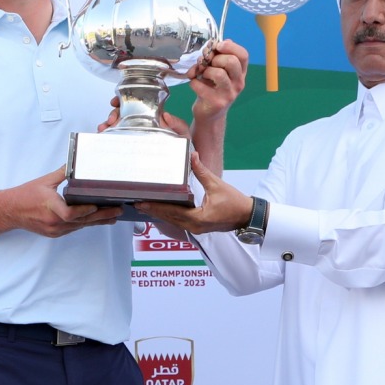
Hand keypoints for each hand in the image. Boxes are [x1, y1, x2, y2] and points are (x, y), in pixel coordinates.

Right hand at [14, 167, 122, 236]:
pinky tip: (96, 220)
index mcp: (50, 207)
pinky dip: (85, 223)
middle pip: (82, 221)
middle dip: (102, 216)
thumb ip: (63, 172)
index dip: (85, 211)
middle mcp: (53, 222)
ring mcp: (54, 230)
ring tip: (113, 216)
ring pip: (80, 226)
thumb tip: (76, 162)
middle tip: (117, 211)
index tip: (98, 206)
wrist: (10, 211)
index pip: (71, 213)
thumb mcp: (45, 181)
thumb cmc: (25, 195)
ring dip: (96, 221)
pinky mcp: (54, 233)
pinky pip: (73, 228)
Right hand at [97, 95, 189, 135]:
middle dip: (112, 114)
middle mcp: (141, 121)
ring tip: (103, 128)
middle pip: (123, 113)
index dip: (123, 99)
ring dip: (108, 124)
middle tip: (110, 120)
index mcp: (152, 114)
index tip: (115, 102)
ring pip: (118, 124)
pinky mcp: (133, 142)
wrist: (180, 160)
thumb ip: (177, 123)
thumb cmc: (182, 143)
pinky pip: (119, 137)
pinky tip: (104, 136)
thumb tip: (166, 116)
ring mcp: (136, 131)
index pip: (135, 103)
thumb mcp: (182, 132)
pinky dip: (109, 135)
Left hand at [135, 153, 251, 234]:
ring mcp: (196, 229)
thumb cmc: (235, 202)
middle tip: (137, 204)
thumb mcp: (217, 185)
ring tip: (145, 207)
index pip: (172, 212)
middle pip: (169, 218)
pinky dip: (170, 216)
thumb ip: (202, 171)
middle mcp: (194, 226)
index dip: (156, 207)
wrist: (247, 216)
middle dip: (153, 210)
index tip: (142, 203)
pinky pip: (180, 222)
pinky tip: (162, 211)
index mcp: (198, 218)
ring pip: (173, 222)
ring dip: (160, 214)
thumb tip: (193, 155)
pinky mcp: (198, 227)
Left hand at [189, 39, 247, 123]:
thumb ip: (221, 57)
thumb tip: (222, 41)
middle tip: (208, 63)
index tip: (217, 46)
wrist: (210, 114)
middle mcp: (238, 83)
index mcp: (240, 73)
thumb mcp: (220, 72)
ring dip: (205, 70)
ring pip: (218, 73)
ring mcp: (229, 94)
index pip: (243, 55)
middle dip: (215, 58)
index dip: (230, 47)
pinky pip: (200, 85)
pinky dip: (193, 82)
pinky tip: (195, 84)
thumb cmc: (213, 88)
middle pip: (231, 62)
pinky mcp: (217, 103)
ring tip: (202, 74)